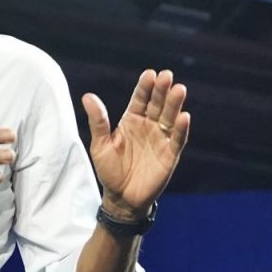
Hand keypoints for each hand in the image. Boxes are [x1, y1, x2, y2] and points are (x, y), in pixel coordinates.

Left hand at [83, 68, 188, 216]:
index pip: (140, 99)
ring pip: (170, 118)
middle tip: (167, 76)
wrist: (121, 198)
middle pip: (158, 104)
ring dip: (175, 104)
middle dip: (162, 90)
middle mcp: (149, 126)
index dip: (145, 87)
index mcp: (132, 120)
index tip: (150, 74)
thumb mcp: (100, 145)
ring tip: (179, 89)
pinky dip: (181, 128)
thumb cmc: (109, 170)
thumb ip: (98, 121)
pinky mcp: (170, 155)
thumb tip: (88, 96)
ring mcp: (161, 140)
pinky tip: (184, 116)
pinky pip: (178, 139)